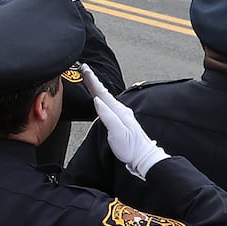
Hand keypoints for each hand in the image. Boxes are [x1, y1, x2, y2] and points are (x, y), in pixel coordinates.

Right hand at [80, 64, 168, 179]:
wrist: (143, 157)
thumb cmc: (130, 148)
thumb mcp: (117, 132)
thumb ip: (107, 116)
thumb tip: (97, 101)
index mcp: (118, 111)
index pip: (102, 92)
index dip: (92, 80)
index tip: (84, 69)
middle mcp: (120, 110)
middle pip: (103, 91)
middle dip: (92, 79)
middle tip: (83, 68)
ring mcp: (121, 114)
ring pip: (105, 96)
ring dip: (96, 86)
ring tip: (89, 78)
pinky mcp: (120, 120)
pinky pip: (108, 103)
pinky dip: (101, 96)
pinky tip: (100, 97)